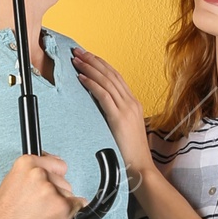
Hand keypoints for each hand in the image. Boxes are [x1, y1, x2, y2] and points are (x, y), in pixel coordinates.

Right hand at [0, 153, 80, 218]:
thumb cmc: (4, 215)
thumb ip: (33, 174)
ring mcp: (51, 190)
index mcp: (26, 163)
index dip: (54, 176)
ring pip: (70, 195)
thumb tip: (55, 170)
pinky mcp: (61, 207)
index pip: (57, 163)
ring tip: (40, 216)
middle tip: (37, 207)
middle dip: (56, 194)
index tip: (48, 185)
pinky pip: (78, 207)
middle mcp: (39, 174)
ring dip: (60, 207)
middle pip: (64, 180)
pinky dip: (69, 216)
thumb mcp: (13, 182)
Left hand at [70, 48, 151, 181]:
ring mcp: (127, 109)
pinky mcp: (119, 117)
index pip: (116, 77)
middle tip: (78, 51)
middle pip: (110, 74)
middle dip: (93, 60)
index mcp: (133, 104)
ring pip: (106, 81)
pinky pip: (103, 95)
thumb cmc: (130, 153)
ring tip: (76, 60)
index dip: (101, 65)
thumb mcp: (123, 129)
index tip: (88, 56)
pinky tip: (81, 77)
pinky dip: (92, 84)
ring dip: (89, 68)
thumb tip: (100, 109)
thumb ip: (115, 116)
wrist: (141, 167)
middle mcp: (131, 102)